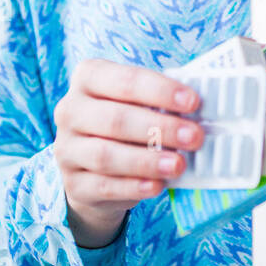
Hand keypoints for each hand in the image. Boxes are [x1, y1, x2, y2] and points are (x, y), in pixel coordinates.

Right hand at [53, 58, 203, 247]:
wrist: (91, 168)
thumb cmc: (124, 125)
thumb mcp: (136, 104)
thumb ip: (159, 103)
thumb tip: (199, 112)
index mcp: (88, 78)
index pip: (124, 80)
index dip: (160, 90)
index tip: (193, 102)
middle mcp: (70, 111)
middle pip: (115, 119)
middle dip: (160, 128)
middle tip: (195, 136)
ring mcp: (67, 149)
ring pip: (106, 156)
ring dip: (147, 160)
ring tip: (179, 164)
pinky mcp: (73, 183)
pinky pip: (104, 186)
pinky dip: (134, 186)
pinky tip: (157, 186)